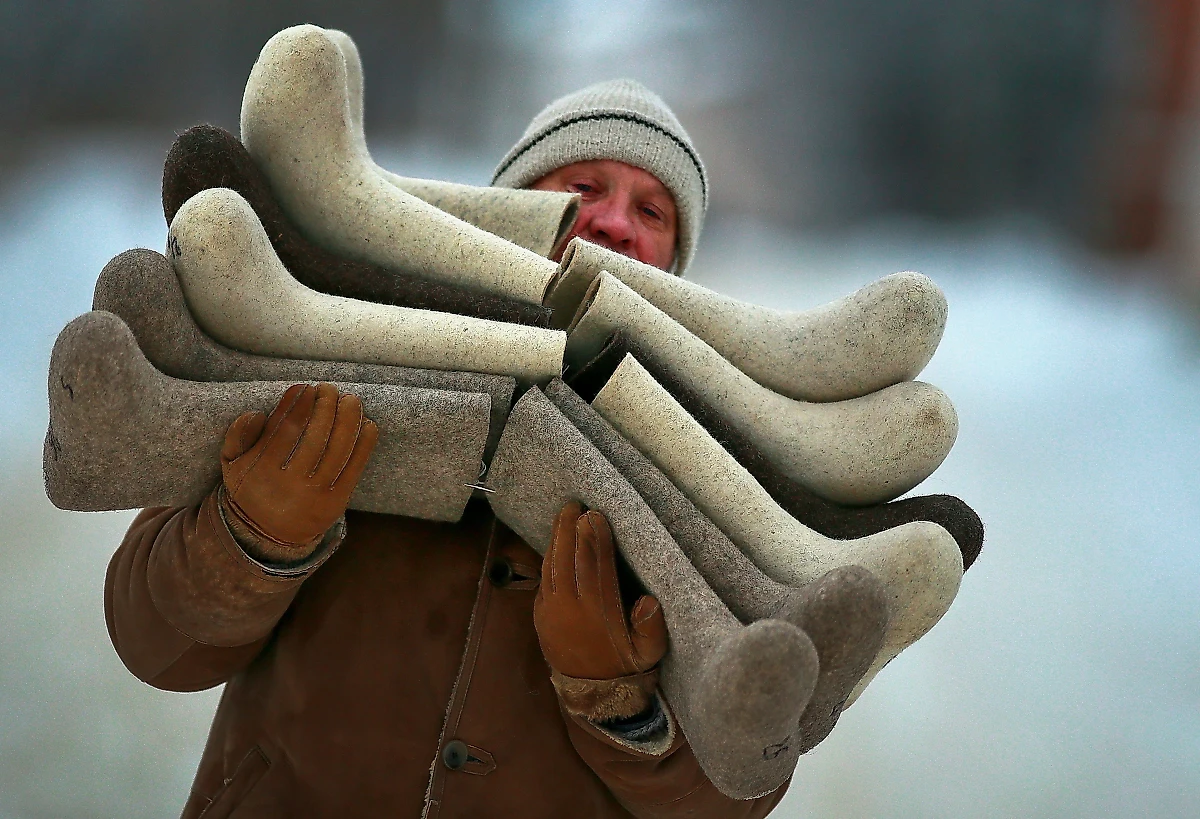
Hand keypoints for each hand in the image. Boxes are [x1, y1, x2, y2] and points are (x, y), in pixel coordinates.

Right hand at [220, 383, 377, 554]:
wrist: (268, 535)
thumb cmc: (253, 487)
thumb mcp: (231, 464)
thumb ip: (237, 435)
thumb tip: (258, 413)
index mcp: (260, 472)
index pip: (283, 430)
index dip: (297, 404)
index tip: (305, 387)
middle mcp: (289, 485)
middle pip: (314, 437)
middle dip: (326, 407)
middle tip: (330, 389)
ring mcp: (315, 495)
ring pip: (337, 451)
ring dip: (349, 420)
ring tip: (351, 400)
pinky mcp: (336, 503)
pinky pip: (354, 469)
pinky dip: (364, 445)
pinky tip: (368, 424)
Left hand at [534, 501, 667, 719]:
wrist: (593, 695)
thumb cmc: (626, 667)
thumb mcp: (649, 653)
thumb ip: (651, 628)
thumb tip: (648, 601)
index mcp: (598, 614)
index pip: (595, 567)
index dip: (595, 540)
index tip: (596, 516)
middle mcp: (571, 610)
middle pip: (568, 560)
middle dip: (570, 530)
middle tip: (574, 505)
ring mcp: (552, 613)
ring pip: (552, 567)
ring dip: (556, 539)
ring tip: (563, 515)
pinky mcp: (540, 616)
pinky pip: (543, 581)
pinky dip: (549, 559)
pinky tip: (555, 543)